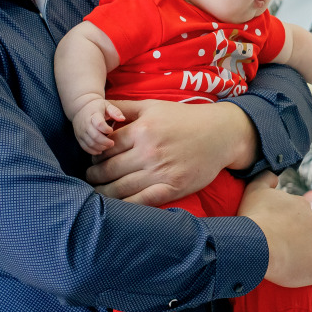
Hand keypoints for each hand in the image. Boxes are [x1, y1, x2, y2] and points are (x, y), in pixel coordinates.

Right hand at [71, 98, 124, 155]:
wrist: (80, 108)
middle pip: (94, 136)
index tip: (111, 130)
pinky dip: (93, 151)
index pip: (99, 124)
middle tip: (112, 143)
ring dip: (100, 147)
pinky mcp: (79, 137)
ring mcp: (81, 132)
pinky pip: (85, 147)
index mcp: (93, 115)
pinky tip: (100, 150)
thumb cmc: (97, 107)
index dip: (106, 129)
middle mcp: (85, 124)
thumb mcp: (107, 105)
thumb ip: (115, 111)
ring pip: (90, 143)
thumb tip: (122, 119)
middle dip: (105, 142)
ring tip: (107, 146)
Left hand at [85, 99, 255, 204]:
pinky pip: (142, 201)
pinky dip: (125, 205)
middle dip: (94, 176)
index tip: (93, 161)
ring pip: (120, 188)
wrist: (221, 134)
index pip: (105, 148)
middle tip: (90, 178)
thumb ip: (124, 108)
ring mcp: (161, 172)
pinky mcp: (173, 188)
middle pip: (109, 169)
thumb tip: (99, 112)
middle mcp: (149, 151)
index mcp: (142, 130)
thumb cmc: (185, 118)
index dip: (94, 156)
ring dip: (104, 192)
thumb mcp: (153, 106)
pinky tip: (116, 205)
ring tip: (97, 192)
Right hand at [239, 172, 311, 287]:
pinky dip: (311, 280)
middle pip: (308, 237)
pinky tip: (298, 282)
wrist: (256, 245)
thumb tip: (273, 174)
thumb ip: (265, 178)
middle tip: (276, 254)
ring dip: (303, 262)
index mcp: (303, 206)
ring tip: (283, 269)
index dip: (287, 230)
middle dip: (296, 245)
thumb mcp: (255, 191)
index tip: (274, 238)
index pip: (299, 219)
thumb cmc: (253, 219)